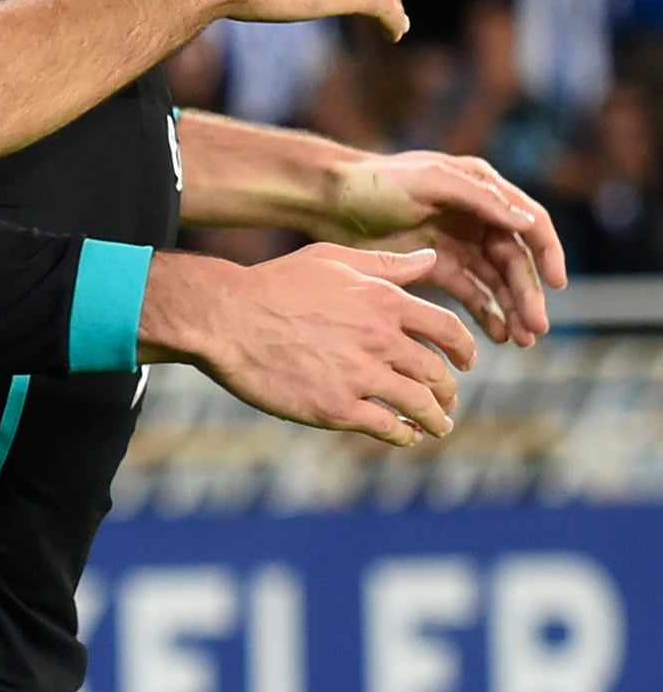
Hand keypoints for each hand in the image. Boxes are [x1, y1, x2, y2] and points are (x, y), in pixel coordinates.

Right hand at [187, 244, 477, 446]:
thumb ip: (384, 263)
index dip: (465, 349)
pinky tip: (403, 434)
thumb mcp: (330, 259)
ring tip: (436, 426)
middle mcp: (379, 339)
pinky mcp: (337, 407)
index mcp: (382, 301)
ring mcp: (360, 376)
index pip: (447, 329)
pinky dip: (404, 434)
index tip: (466, 362)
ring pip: (419, 405)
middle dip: (447, 390)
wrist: (225, 318)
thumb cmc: (273, 283)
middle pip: (437, 372)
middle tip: (446, 400)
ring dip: (435, 419)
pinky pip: (388, 427)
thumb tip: (428, 257)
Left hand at [320, 152, 565, 345]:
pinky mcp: (436, 266)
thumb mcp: (428, 181)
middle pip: (515, 260)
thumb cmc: (375, 182)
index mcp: (480, 189)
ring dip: (512, 309)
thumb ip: (477, 198)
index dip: (547, 253)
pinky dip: (486, 313)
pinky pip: (471, 293)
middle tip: (535, 328)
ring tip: (521, 340)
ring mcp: (457, 243)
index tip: (557, 284)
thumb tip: (526, 221)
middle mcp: (476, 217)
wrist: (327, 199)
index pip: (529, 223)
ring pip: (497, 281)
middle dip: (528, 294)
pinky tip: (498, 336)